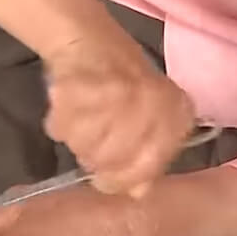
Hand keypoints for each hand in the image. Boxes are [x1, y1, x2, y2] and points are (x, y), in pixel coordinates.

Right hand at [43, 38, 195, 197]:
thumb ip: (146, 161)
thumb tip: (138, 194)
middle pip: (110, 160)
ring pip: (85, 147)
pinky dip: (60, 122)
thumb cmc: (122, 89)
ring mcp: (120, 92)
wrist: (90, 42)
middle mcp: (153, 102)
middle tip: (92, 139)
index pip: (146, 167)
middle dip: (94, 157)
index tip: (105, 178)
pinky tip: (68, 108)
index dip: (121, 179)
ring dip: (76, 138)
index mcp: (176, 115)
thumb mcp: (146, 128)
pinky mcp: (86, 84)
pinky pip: (63, 127)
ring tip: (81, 119)